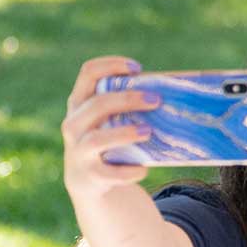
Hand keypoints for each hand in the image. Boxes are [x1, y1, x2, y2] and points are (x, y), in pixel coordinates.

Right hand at [61, 56, 155, 200]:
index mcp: (79, 103)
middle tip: (156, 100)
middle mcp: (74, 125)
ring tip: (148, 131)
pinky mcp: (91, 176)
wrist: (89, 181)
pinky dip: (130, 171)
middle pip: (97, 105)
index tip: (137, 68)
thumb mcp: (107, 119)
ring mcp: (79, 151)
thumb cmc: (108, 138)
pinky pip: (111, 173)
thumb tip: (173, 94)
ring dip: (126, 133)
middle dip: (128, 100)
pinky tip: (144, 168)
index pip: (88, 73)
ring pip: (98, 139)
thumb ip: (126, 106)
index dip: (111, 65)